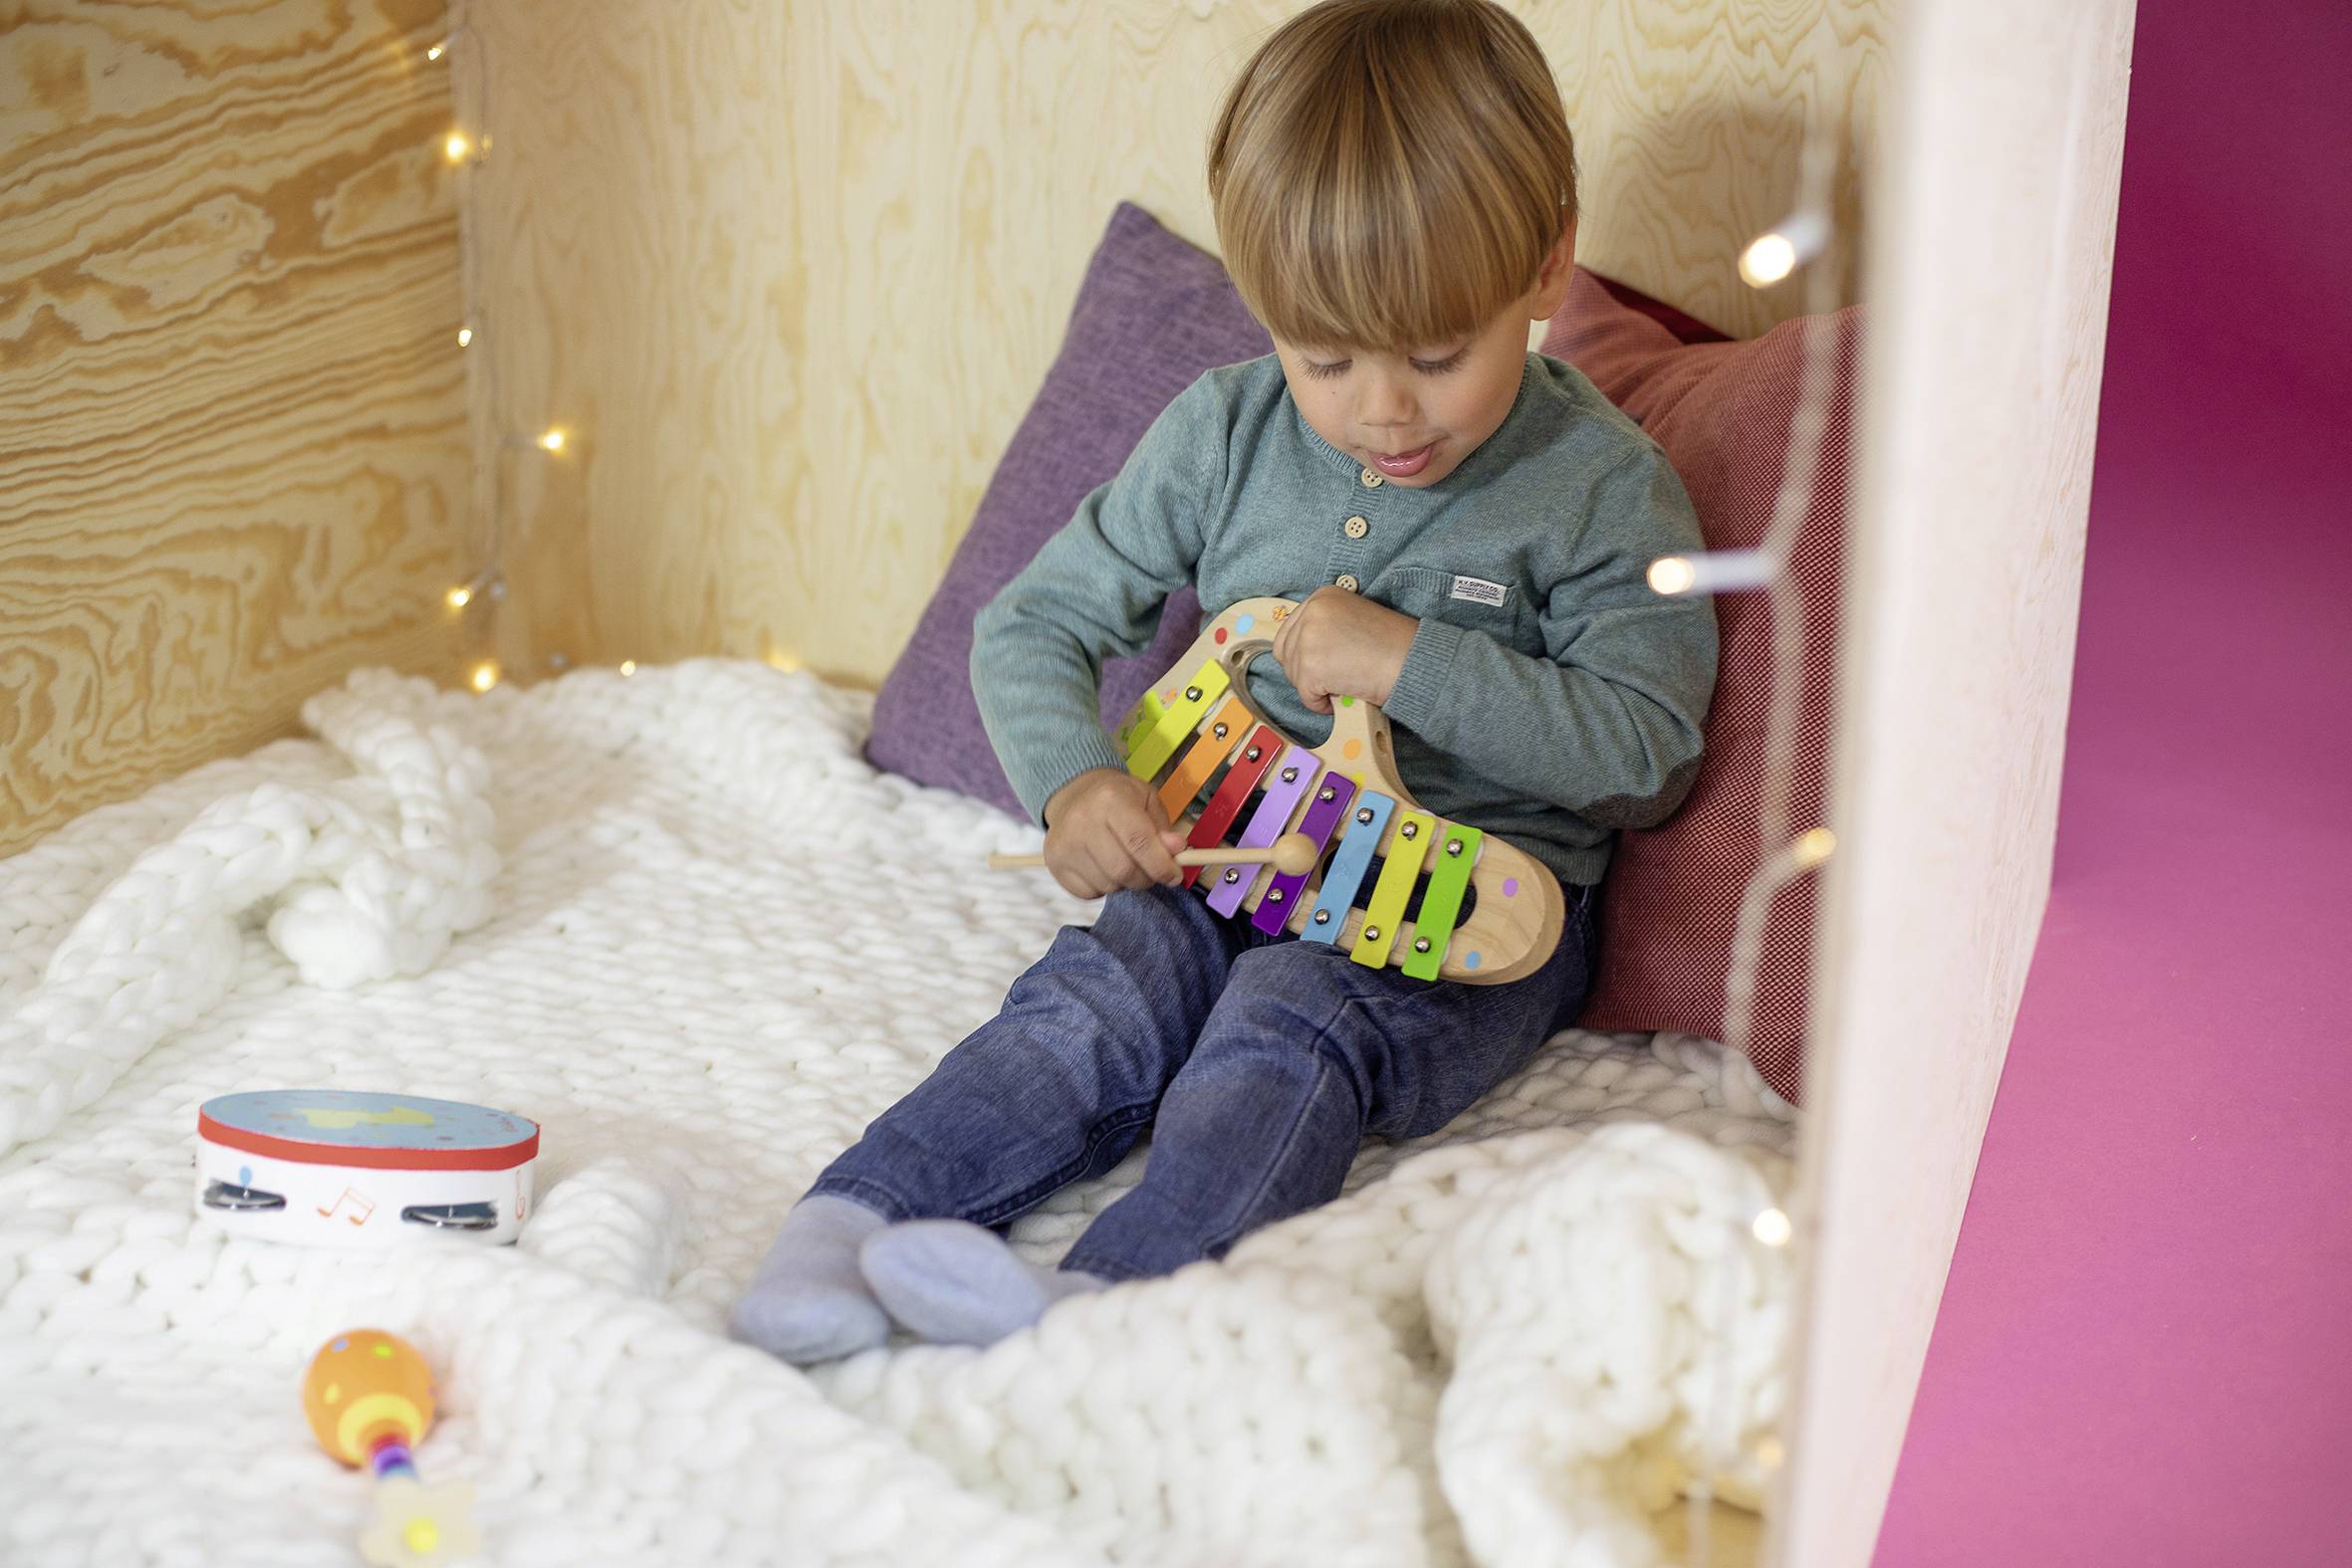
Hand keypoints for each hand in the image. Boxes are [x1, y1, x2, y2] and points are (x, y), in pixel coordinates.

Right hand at [1040, 768, 1189, 898]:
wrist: (1074, 795)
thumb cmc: (1117, 799)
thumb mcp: (1146, 800)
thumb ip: (1163, 827)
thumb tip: (1176, 851)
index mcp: (1110, 798)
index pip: (1140, 842)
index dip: (1162, 865)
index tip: (1174, 876)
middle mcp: (1081, 820)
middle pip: (1123, 870)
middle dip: (1145, 879)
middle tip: (1151, 873)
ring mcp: (1064, 844)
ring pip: (1108, 885)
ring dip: (1124, 883)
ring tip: (1124, 863)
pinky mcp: (1054, 863)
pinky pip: (1089, 893)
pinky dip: (1103, 888)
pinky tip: (1103, 867)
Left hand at [1270, 586, 1418, 713]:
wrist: (1414, 661)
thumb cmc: (1393, 645)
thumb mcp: (1353, 619)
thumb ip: (1326, 627)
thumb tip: (1300, 651)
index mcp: (1323, 596)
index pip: (1290, 630)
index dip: (1304, 654)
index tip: (1324, 664)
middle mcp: (1312, 611)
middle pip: (1286, 652)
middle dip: (1304, 671)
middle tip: (1331, 679)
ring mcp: (1308, 637)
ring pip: (1294, 674)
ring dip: (1315, 687)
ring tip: (1343, 685)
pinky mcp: (1311, 666)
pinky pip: (1305, 695)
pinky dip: (1320, 704)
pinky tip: (1340, 698)